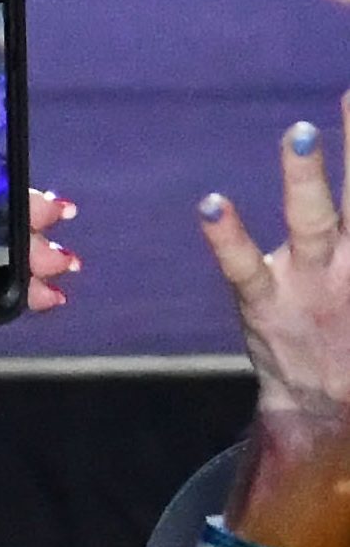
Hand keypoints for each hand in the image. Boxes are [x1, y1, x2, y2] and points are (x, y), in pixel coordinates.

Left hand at [201, 99, 349, 436]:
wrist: (326, 411)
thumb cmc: (348, 333)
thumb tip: (348, 199)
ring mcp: (309, 281)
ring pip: (312, 221)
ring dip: (305, 177)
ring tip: (299, 135)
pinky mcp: (265, 302)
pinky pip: (243, 265)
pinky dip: (227, 236)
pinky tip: (211, 204)